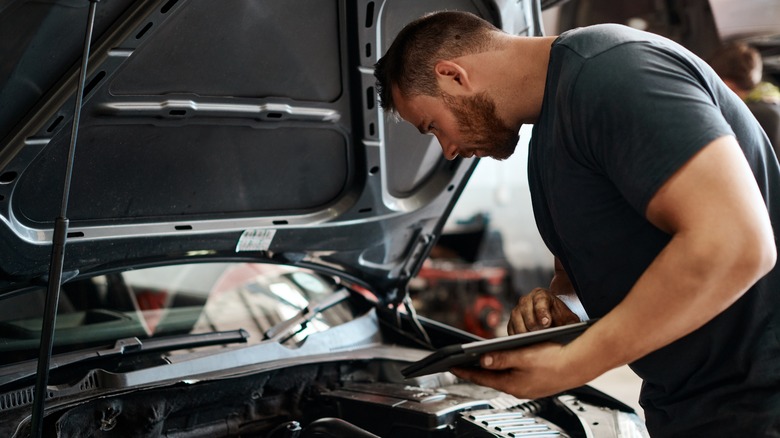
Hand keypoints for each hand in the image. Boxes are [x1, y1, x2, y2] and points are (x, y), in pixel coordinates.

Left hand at [450, 342, 588, 398]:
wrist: (580, 364)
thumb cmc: (554, 359)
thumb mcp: (522, 355)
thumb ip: (501, 358)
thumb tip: (482, 360)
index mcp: (512, 384)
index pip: (481, 377)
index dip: (464, 371)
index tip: (451, 366)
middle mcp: (518, 389)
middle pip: (491, 379)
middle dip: (476, 371)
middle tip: (461, 363)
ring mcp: (528, 388)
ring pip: (504, 378)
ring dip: (492, 369)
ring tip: (479, 361)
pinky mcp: (537, 384)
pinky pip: (516, 377)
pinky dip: (507, 369)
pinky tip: (506, 362)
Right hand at [508, 288, 579, 334]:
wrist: (551, 316)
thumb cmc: (559, 316)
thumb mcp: (567, 316)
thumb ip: (570, 321)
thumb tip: (571, 327)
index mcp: (541, 295)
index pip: (540, 301)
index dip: (542, 312)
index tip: (546, 323)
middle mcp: (526, 300)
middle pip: (525, 311)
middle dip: (533, 324)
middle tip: (539, 335)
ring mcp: (517, 310)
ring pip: (516, 320)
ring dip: (524, 332)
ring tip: (532, 341)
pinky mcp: (511, 322)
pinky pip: (511, 330)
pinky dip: (516, 337)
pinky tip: (524, 344)